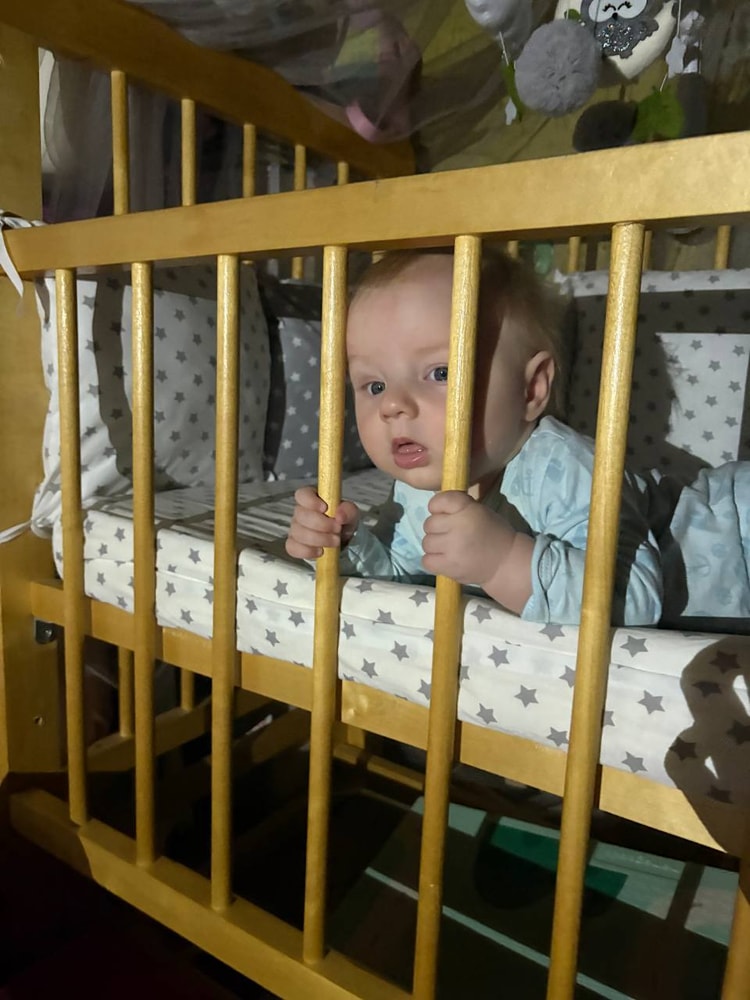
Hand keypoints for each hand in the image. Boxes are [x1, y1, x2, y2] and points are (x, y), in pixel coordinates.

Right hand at [285, 486, 359, 560]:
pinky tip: (320, 551)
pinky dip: (307, 551)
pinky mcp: (294, 544)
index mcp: (312, 498)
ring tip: (335, 541)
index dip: (310, 501)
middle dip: (322, 524)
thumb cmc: (343, 521)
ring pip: (298, 533)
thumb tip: (339, 515)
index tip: (324, 508)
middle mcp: (301, 512)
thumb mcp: (351, 513)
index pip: (302, 494)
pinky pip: (293, 548)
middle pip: (301, 516)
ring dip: (319, 539)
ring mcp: (295, 529)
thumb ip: (348, 510)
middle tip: (337, 529)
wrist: (342, 540)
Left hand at [422, 490, 533, 612]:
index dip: (437, 506)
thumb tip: (433, 508)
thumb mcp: (478, 510)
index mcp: (467, 509)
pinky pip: (426, 560)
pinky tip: (444, 558)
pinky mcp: (449, 567)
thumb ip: (457, 507)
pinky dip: (433, 560)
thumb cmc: (492, 533)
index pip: (438, 501)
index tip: (444, 513)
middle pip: (429, 524)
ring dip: (435, 545)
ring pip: (426, 542)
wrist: (505, 561)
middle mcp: (458, 527)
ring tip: (448, 547)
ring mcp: (452, 548)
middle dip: (437, 528)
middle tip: (450, 533)